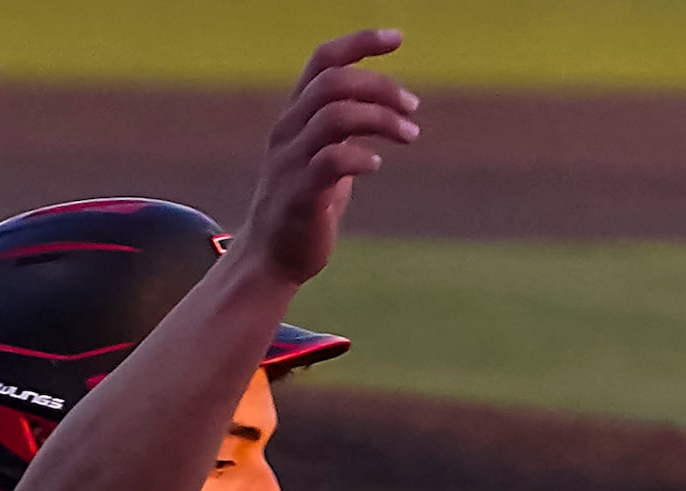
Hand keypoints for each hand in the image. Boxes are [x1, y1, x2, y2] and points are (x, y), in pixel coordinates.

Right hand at [238, 29, 419, 285]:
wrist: (272, 257)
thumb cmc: (305, 204)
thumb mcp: (323, 154)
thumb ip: (345, 126)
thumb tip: (383, 105)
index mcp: (296, 115)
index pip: (323, 60)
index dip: (360, 42)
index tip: (397, 38)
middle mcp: (289, 130)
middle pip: (334, 82)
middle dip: (380, 86)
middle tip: (413, 106)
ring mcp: (292, 161)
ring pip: (333, 116)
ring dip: (379, 118)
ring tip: (409, 133)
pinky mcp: (301, 194)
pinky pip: (330, 161)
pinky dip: (359, 156)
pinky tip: (378, 164)